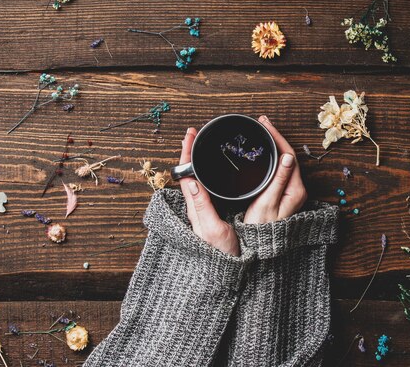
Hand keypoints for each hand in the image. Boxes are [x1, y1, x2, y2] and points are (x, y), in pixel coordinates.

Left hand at [179, 128, 239, 255]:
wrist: (223, 276)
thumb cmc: (220, 256)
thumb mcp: (213, 230)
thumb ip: (202, 206)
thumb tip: (191, 182)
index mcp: (194, 208)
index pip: (185, 174)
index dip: (187, 153)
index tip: (190, 135)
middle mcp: (195, 208)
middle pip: (187, 173)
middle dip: (189, 152)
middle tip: (194, 134)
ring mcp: (201, 212)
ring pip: (194, 180)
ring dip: (194, 161)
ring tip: (199, 145)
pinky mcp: (208, 216)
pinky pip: (202, 189)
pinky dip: (204, 173)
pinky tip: (210, 170)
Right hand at [243, 116, 306, 223]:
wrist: (260, 246)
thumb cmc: (261, 228)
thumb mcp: (268, 202)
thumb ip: (278, 180)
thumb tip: (287, 157)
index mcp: (295, 189)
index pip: (289, 155)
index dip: (278, 137)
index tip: (265, 124)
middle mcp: (296, 189)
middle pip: (288, 156)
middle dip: (276, 137)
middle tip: (262, 123)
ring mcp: (290, 192)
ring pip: (284, 161)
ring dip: (274, 146)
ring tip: (262, 132)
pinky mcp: (283, 194)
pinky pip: (280, 169)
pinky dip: (273, 157)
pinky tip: (264, 152)